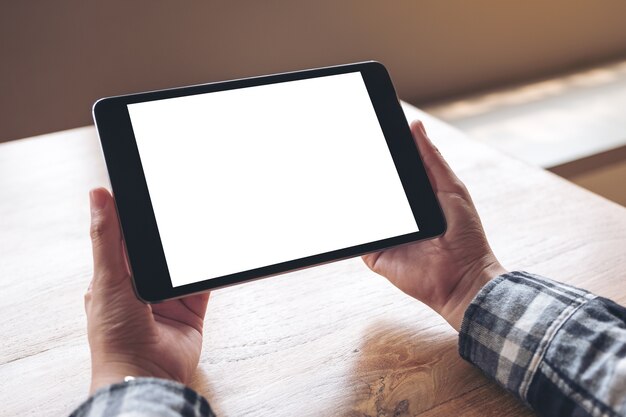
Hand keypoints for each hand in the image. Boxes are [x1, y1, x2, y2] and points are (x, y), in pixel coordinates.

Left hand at [85, 188, 209, 393]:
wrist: (146, 376)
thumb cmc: (115, 336)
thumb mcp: (107, 278)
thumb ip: (107, 238)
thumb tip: (98, 195)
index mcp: (114, 277)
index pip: (125, 236)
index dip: (136, 214)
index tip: (147, 190)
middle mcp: (141, 286)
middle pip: (158, 248)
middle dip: (168, 231)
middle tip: (179, 203)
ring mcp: (168, 298)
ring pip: (182, 264)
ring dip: (190, 250)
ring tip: (199, 224)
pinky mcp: (191, 309)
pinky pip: (203, 284)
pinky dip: (208, 270)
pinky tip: (213, 256)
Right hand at [362, 121, 505, 330]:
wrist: (462, 278)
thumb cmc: (465, 235)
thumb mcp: (451, 189)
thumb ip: (432, 159)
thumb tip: (415, 126)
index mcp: (415, 198)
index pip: (392, 173)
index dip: (381, 155)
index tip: (368, 135)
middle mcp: (398, 216)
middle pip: (374, 191)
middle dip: (361, 174)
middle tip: (346, 153)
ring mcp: (385, 235)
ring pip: (363, 212)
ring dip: (354, 199)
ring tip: (341, 178)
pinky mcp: (375, 255)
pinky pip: (358, 238)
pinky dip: (351, 226)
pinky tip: (346, 210)